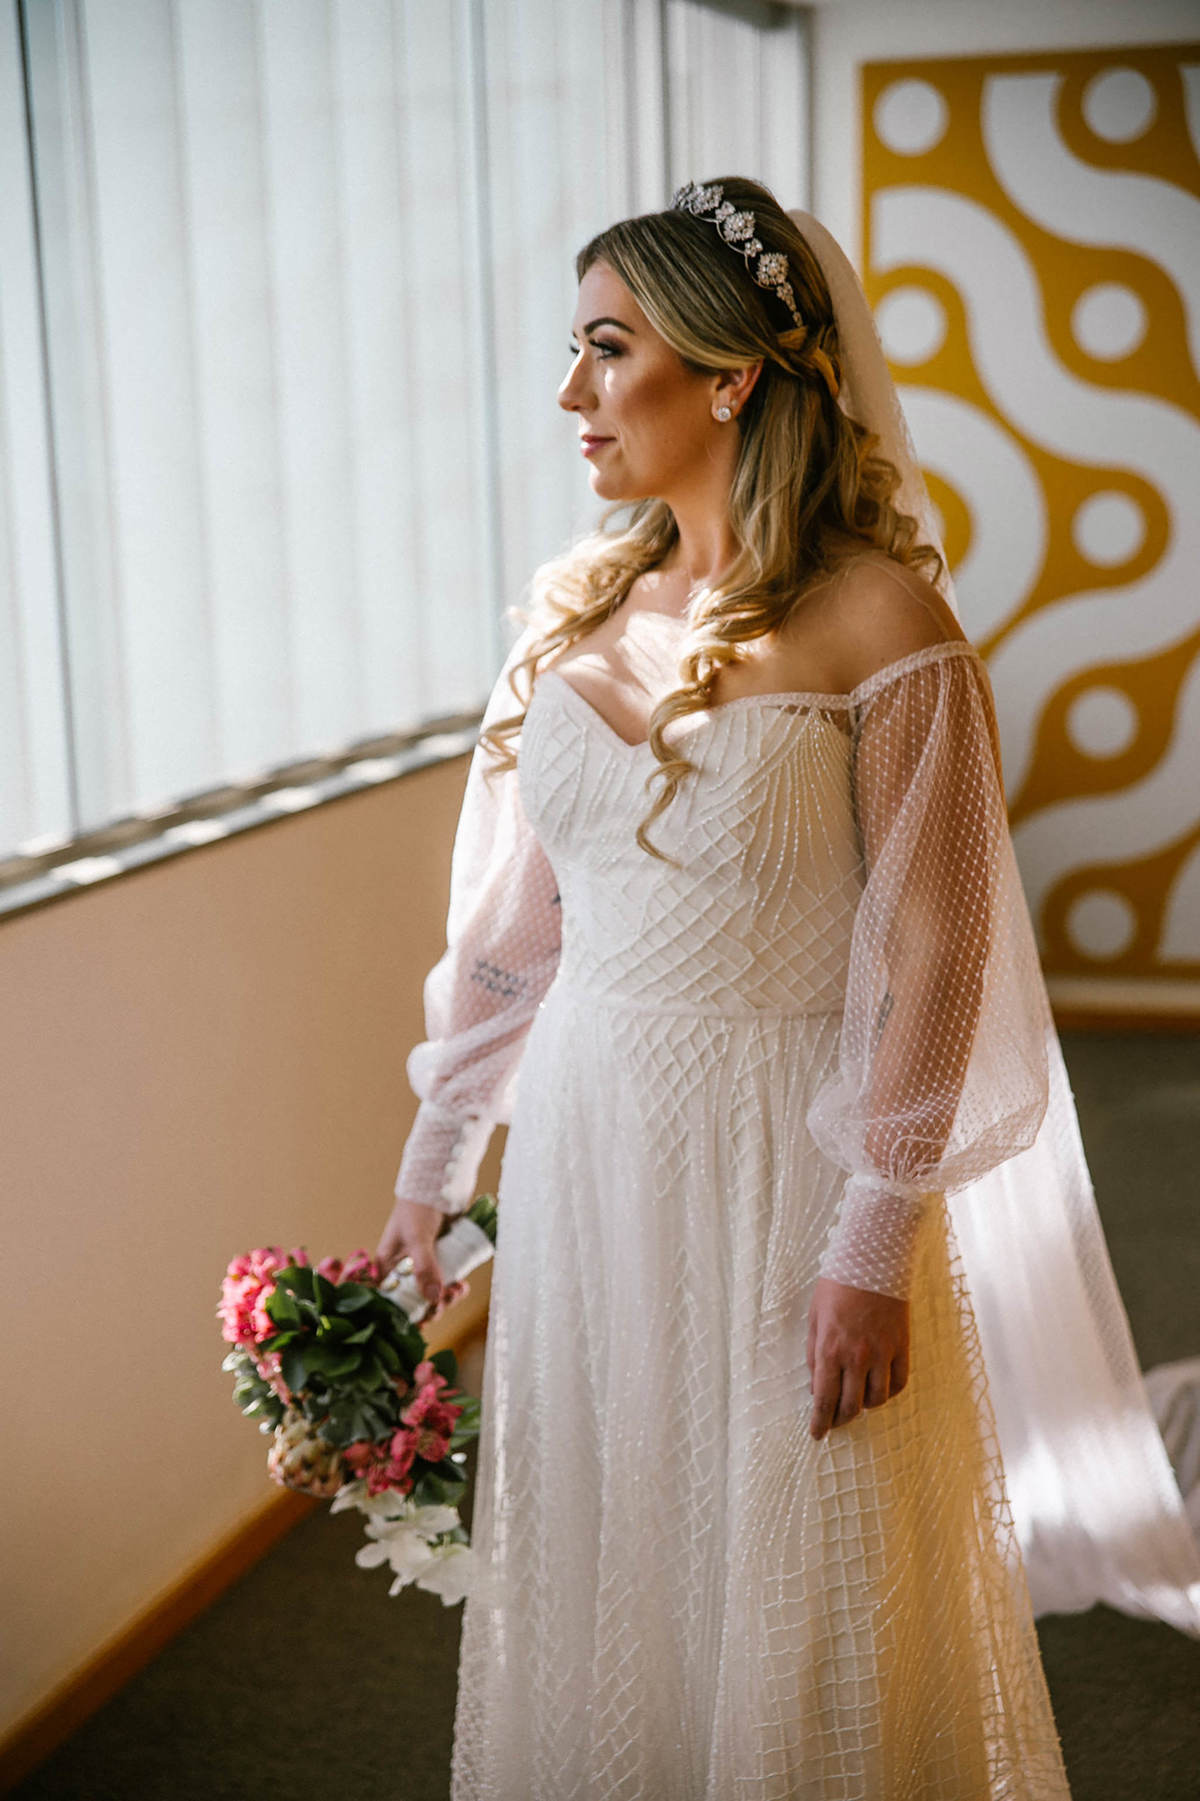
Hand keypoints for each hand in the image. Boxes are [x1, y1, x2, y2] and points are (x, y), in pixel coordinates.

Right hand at [376, 1194, 468, 1321]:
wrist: (441, 1182)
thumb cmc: (418, 1207)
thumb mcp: (417, 1238)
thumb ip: (424, 1267)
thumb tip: (432, 1299)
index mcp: (388, 1265)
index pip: (391, 1299)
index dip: (404, 1315)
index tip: (421, 1322)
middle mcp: (404, 1269)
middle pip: (415, 1301)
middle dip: (431, 1307)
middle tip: (444, 1304)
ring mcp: (425, 1265)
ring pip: (433, 1294)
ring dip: (446, 1299)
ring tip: (458, 1291)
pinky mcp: (444, 1260)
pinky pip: (447, 1282)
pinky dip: (454, 1288)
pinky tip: (462, 1286)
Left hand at [806, 1276, 908, 1440]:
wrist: (872, 1260)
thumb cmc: (837, 1286)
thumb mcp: (815, 1318)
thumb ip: (814, 1355)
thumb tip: (816, 1386)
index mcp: (830, 1349)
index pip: (824, 1399)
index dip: (820, 1423)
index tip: (817, 1434)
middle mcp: (857, 1356)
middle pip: (850, 1406)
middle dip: (840, 1419)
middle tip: (835, 1421)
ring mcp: (882, 1352)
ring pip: (876, 1399)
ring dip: (864, 1405)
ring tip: (856, 1399)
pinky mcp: (902, 1346)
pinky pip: (899, 1383)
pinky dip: (888, 1391)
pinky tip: (879, 1387)